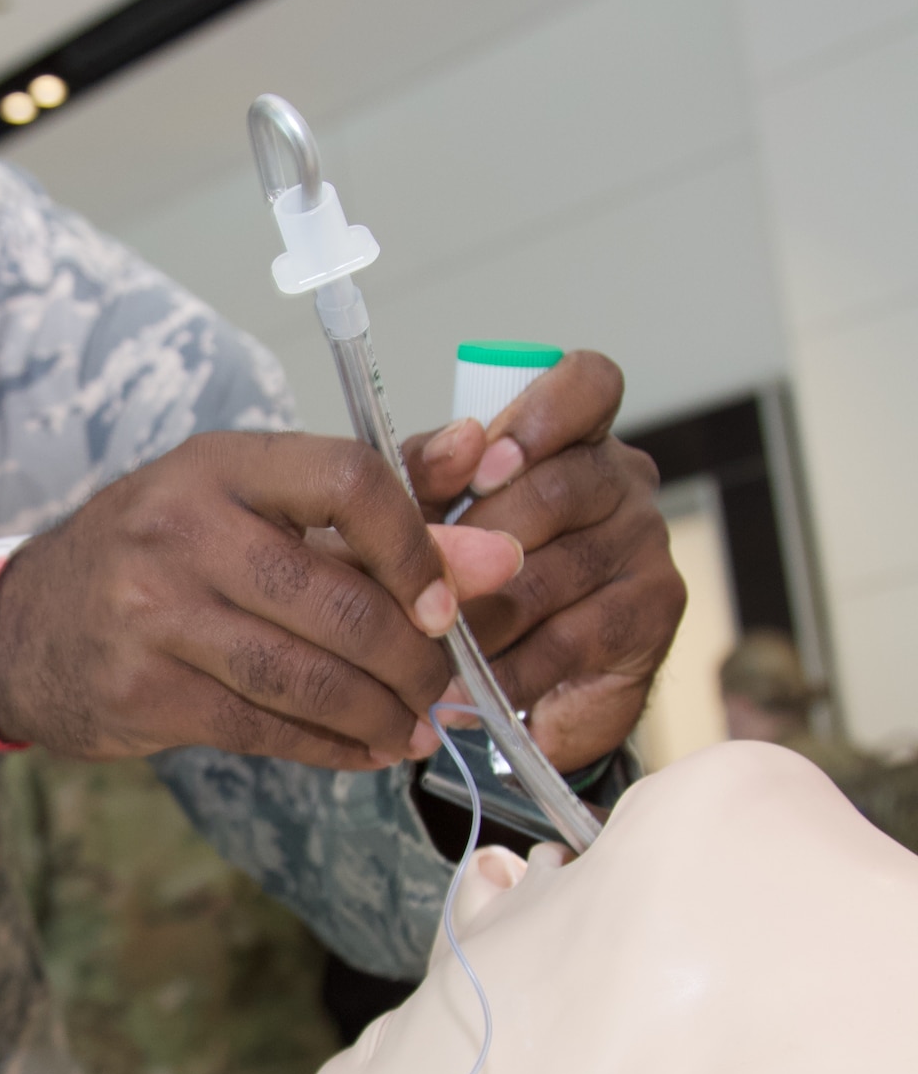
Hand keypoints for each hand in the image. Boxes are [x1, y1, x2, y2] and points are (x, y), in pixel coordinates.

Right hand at [0, 431, 522, 769]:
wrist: (22, 627)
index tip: (449, 598)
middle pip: (338, 601)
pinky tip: (363, 748)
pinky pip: (264, 728)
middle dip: (414, 657)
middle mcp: (180, 529)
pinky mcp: (144, 691)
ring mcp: (154, 614)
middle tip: (444, 683)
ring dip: (380, 712)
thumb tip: (496, 521)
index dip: (418, 546)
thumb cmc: (154, 556)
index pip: (348, 479)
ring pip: (305, 677)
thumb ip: (372, 506)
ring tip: (415, 726)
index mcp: (218, 465)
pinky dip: (330, 747)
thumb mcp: (242, 502)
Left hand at [401, 351, 685, 769]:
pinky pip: (570, 639)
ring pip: (549, 573)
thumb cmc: (463, 577)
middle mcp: (620, 478)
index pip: (587, 384)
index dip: (540, 416)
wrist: (506, 678)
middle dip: (471, 548)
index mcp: (569, 434)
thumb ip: (429, 471)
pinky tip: (472, 689)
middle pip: (551, 490)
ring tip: (429, 650)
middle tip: (420, 591)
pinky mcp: (653, 613)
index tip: (484, 467)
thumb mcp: (428, 513)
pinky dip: (511, 670)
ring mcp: (645, 542)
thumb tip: (460, 443)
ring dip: (479, 619)